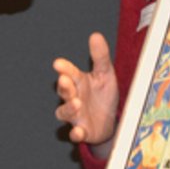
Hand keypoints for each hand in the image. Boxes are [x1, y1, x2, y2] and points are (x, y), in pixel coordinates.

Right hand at [52, 32, 118, 152]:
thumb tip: (95, 35)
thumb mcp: (105, 73)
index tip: (58, 63)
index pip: (69, 73)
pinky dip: (76, 133)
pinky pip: (75, 133)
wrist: (111, 120)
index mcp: (78, 81)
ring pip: (64, 112)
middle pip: (64, 91)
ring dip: (68, 108)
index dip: (64, 68)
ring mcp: (76, 115)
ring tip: (76, 103)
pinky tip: (78, 131)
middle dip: (63, 86)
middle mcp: (73, 97)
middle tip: (65, 80)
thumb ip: (100, 56)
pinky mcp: (82, 131)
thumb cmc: (103, 94)